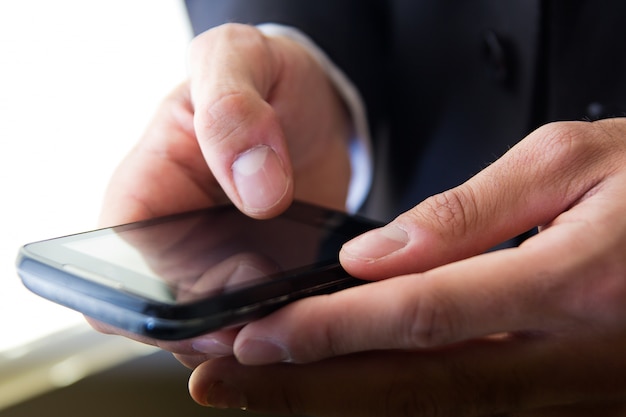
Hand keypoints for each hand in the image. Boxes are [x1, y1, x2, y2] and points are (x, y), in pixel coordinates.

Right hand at [92, 23, 350, 355]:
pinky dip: (288, 321)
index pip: (113, 273)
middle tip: (270, 320)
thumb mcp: (239, 60)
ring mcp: (222, 261)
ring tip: (301, 317)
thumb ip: (233, 109)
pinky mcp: (267, 273)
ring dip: (254, 333)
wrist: (313, 101)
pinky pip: (267, 315)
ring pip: (217, 328)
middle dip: (213, 331)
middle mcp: (176, 235)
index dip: (149, 310)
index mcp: (146, 189)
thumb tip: (255, 190)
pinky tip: (319, 309)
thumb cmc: (262, 74)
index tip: (213, 315)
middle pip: (171, 314)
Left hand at [188, 119, 625, 414]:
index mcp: (569, 284)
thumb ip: (474, 211)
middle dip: (308, 388)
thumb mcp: (574, 162)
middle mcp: (565, 359)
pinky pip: (464, 402)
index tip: (261, 333)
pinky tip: (342, 382)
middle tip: (226, 380)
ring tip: (261, 386)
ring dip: (337, 399)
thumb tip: (379, 253)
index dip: (333, 328)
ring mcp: (566, 393)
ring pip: (431, 406)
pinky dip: (391, 395)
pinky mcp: (562, 397)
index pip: (422, 316)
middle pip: (413, 385)